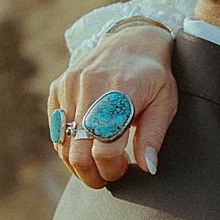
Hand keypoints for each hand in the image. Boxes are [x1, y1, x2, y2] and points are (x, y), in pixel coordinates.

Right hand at [48, 25, 177, 187]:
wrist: (132, 41)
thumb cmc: (153, 77)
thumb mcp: (165, 103)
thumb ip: (153, 136)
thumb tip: (148, 168)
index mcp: (121, 92)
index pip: (105, 149)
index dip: (112, 169)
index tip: (123, 170)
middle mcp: (91, 87)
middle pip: (79, 151)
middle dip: (92, 174)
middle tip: (105, 179)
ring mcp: (70, 85)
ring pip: (63, 143)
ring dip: (77, 163)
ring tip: (95, 165)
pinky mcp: (58, 86)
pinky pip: (55, 128)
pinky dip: (66, 144)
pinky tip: (85, 145)